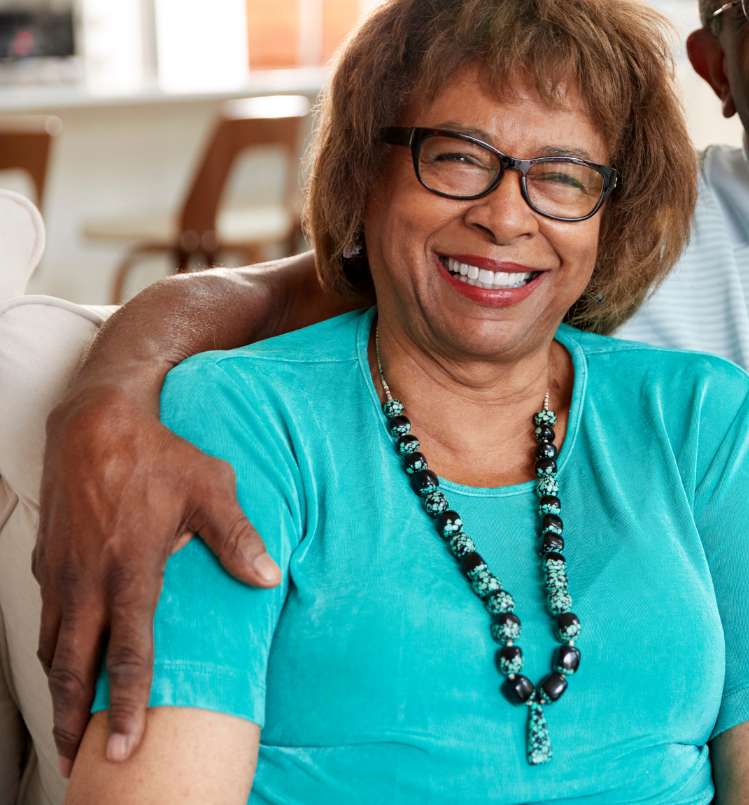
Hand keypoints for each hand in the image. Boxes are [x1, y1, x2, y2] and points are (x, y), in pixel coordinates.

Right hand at [34, 384, 280, 776]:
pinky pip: (46, 623)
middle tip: (84, 761)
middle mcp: (87, 581)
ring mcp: (61, 575)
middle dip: (76, 720)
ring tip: (71, 732)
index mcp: (130, 569)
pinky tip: (65, 672)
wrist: (95, 423)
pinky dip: (52, 656)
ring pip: (53, 650)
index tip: (129, 743)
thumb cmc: (158, 455)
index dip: (130, 702)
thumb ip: (237, 538)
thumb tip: (267, 576)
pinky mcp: (47, 566)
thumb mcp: (210, 489)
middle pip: (74, 668)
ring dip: (60, 695)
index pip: (129, 652)